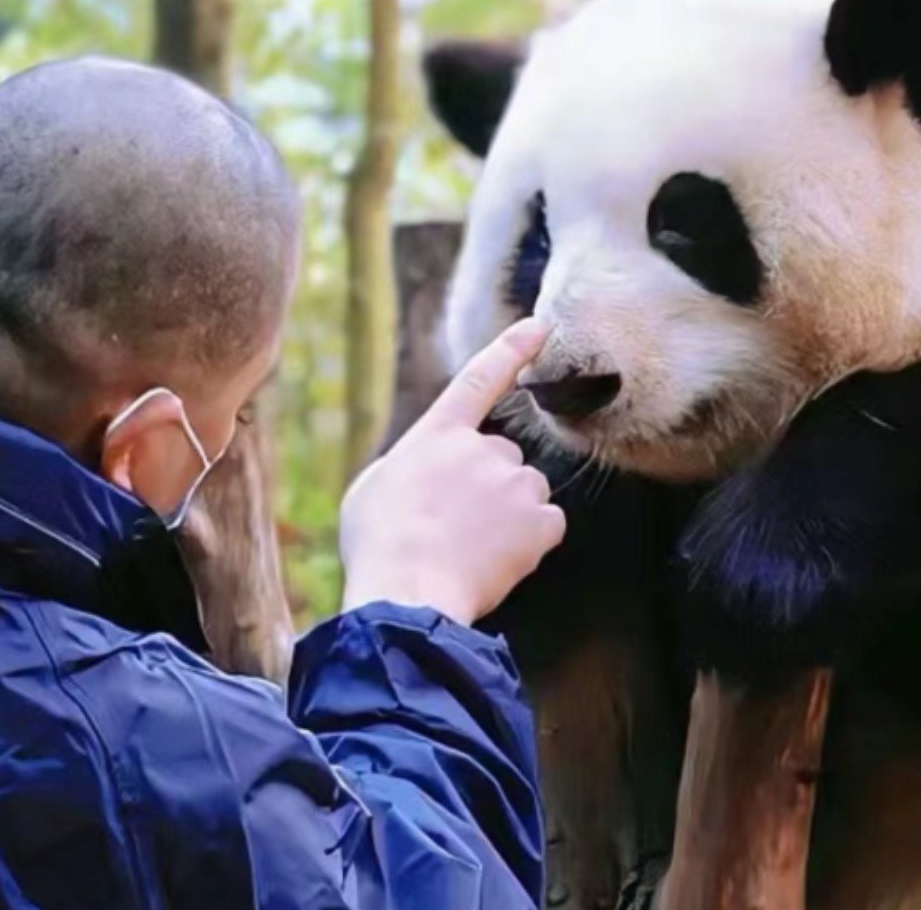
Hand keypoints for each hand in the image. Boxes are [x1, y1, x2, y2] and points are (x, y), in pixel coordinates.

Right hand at [339, 318, 566, 625]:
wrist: (406, 594)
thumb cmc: (378, 545)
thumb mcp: (374, 487)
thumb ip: (412, 465)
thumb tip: (427, 472)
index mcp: (437, 434)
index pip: (479, 379)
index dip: (511, 349)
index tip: (540, 326)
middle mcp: (483, 448)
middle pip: (501, 455)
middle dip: (487, 485)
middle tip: (455, 526)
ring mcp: (515, 481)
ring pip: (526, 490)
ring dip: (509, 514)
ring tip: (471, 549)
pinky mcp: (540, 520)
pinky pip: (547, 524)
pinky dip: (531, 542)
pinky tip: (498, 560)